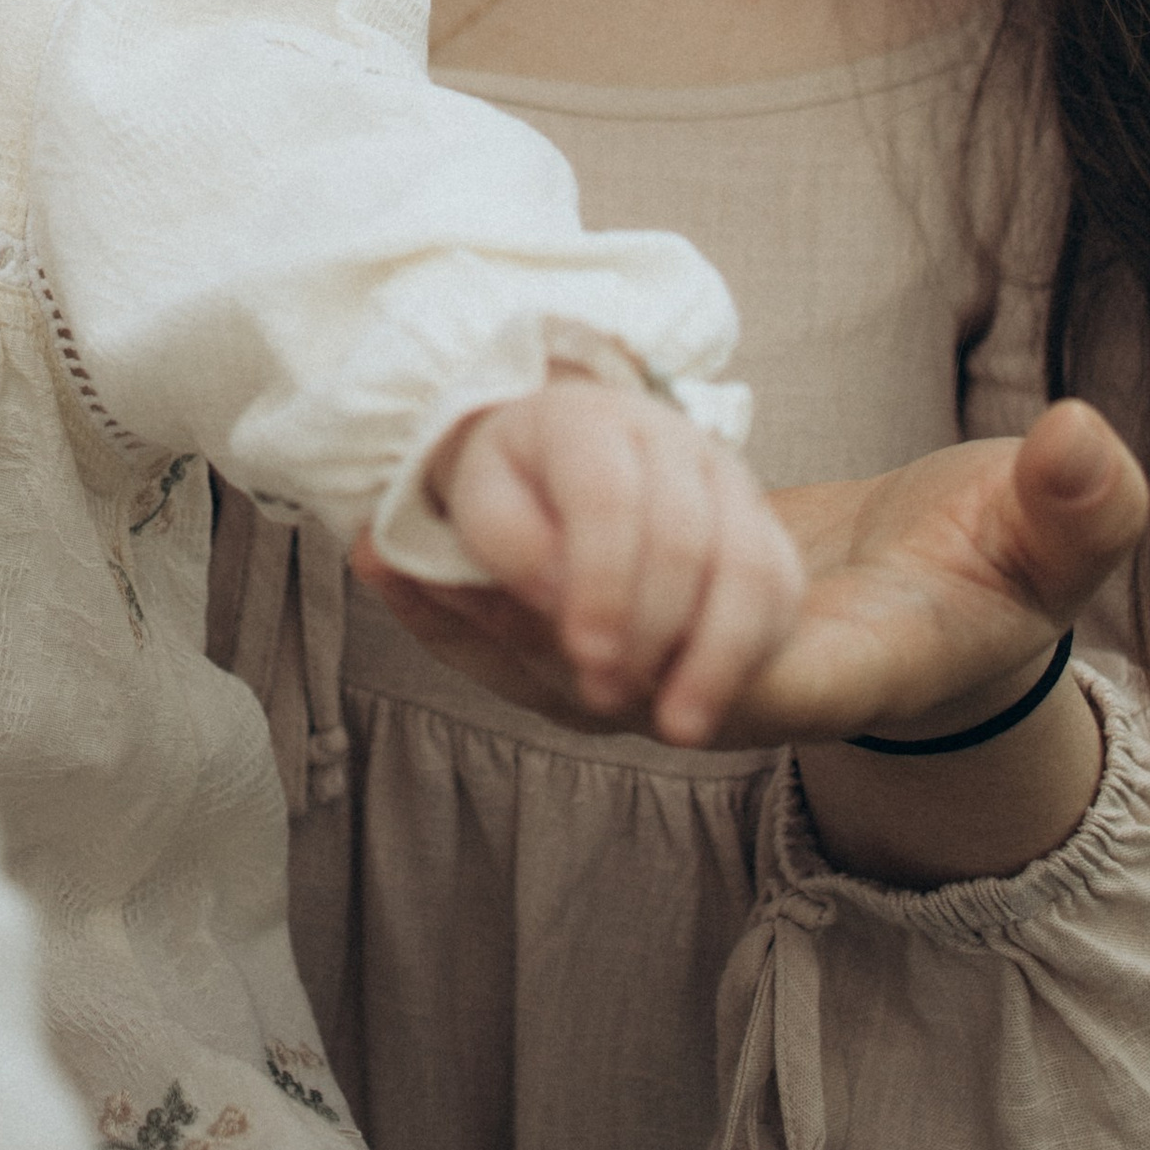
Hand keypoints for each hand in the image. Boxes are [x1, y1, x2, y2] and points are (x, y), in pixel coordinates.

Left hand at [362, 398, 1146, 752]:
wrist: (946, 612)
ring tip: (374, 548)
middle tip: (437, 563)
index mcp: (853, 661)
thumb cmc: (1001, 570)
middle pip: (627, 687)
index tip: (640, 660)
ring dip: (468, 624)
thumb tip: (1091, 439)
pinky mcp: (643, 645)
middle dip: (528, 640)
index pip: (774, 676)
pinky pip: (538, 645)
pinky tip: (391, 550)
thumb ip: (1079, 505)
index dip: (710, 671)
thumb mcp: (1056, 538)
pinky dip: (466, 608)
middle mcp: (751, 684)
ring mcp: (689, 673)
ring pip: (560, 677)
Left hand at [423, 374, 804, 744]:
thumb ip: (433, 575)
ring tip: (669, 723)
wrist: (587, 506)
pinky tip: (695, 709)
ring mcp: (717, 478)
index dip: (597, 574)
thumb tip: (373, 557)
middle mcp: (653, 437)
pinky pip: (776, 588)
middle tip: (602, 689)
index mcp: (566, 426)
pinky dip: (741, 657)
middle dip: (643, 621)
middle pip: (675, 529)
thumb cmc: (517, 537)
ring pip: (739, 558)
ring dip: (705, 652)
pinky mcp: (759, 525)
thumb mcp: (466, 557)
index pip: (601, 489)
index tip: (579, 650)